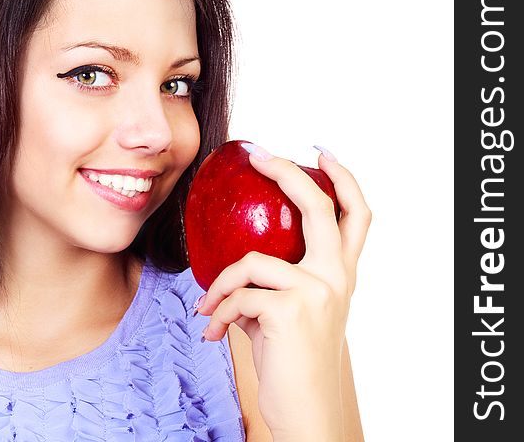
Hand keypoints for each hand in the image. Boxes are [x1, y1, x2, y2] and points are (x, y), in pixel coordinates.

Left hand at [195, 144, 370, 441]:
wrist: (307, 411)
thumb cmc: (291, 361)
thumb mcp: (288, 314)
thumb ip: (271, 283)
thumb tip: (227, 270)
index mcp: (340, 275)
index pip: (356, 216)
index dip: (343, 179)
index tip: (321, 152)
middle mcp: (336, 278)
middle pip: (319, 207)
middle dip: (287, 172)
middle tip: (259, 153)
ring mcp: (316, 292)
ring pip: (251, 261)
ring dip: (219, 287)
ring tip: (207, 309)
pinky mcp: (289, 310)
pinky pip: (235, 295)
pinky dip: (216, 314)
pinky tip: (213, 334)